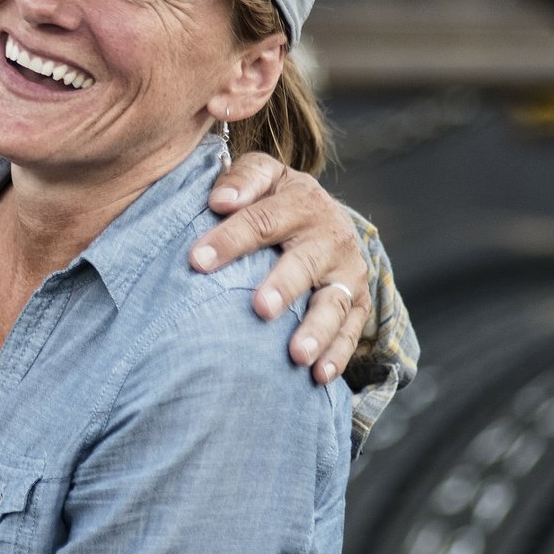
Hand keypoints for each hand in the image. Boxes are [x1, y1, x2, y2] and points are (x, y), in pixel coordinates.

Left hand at [194, 151, 368, 382]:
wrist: (322, 214)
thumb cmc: (275, 198)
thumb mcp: (262, 176)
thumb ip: (241, 180)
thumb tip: (219, 201)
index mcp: (301, 201)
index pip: (262, 219)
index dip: (230, 239)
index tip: (197, 261)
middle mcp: (330, 236)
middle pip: (304, 263)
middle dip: (283, 287)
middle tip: (260, 309)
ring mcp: (346, 272)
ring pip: (333, 304)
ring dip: (316, 331)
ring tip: (295, 355)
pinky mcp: (356, 301)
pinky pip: (350, 331)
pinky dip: (337, 355)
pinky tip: (318, 377)